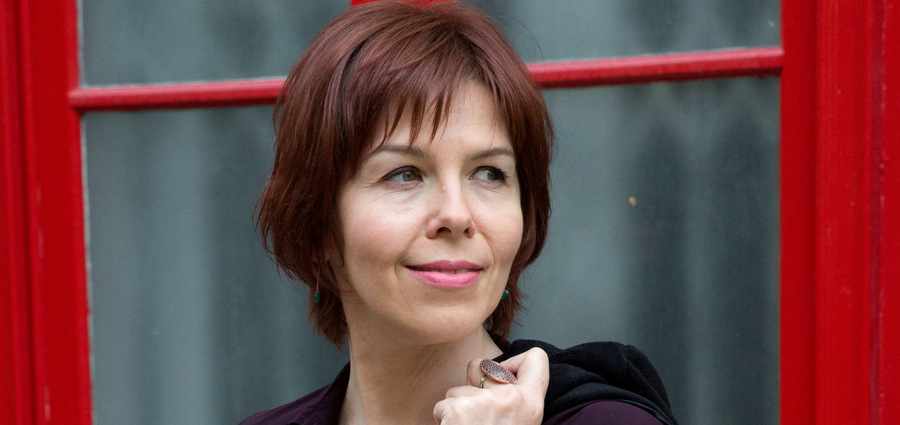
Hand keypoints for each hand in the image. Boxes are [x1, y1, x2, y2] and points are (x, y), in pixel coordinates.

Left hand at [433, 347, 548, 424]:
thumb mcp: (521, 421)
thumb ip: (514, 397)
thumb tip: (492, 370)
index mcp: (531, 404)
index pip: (536, 357)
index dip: (515, 364)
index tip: (507, 380)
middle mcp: (511, 399)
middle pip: (483, 365)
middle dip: (474, 387)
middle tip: (481, 417)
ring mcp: (483, 403)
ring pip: (458, 388)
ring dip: (457, 407)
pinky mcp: (458, 410)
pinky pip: (442, 405)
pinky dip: (444, 419)